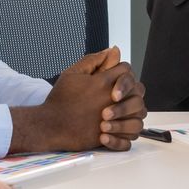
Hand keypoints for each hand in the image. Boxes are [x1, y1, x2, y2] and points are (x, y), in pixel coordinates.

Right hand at [12, 47, 142, 152]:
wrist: (49, 125)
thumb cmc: (60, 99)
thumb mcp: (73, 73)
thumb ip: (93, 60)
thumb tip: (113, 51)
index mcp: (103, 82)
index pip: (126, 70)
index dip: (122, 72)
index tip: (115, 78)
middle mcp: (111, 99)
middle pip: (138, 90)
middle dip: (132, 91)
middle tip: (121, 96)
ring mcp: (112, 119)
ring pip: (139, 115)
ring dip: (133, 112)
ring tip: (122, 113)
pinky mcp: (108, 137)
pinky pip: (129, 138)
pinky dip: (127, 134)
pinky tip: (117, 130)